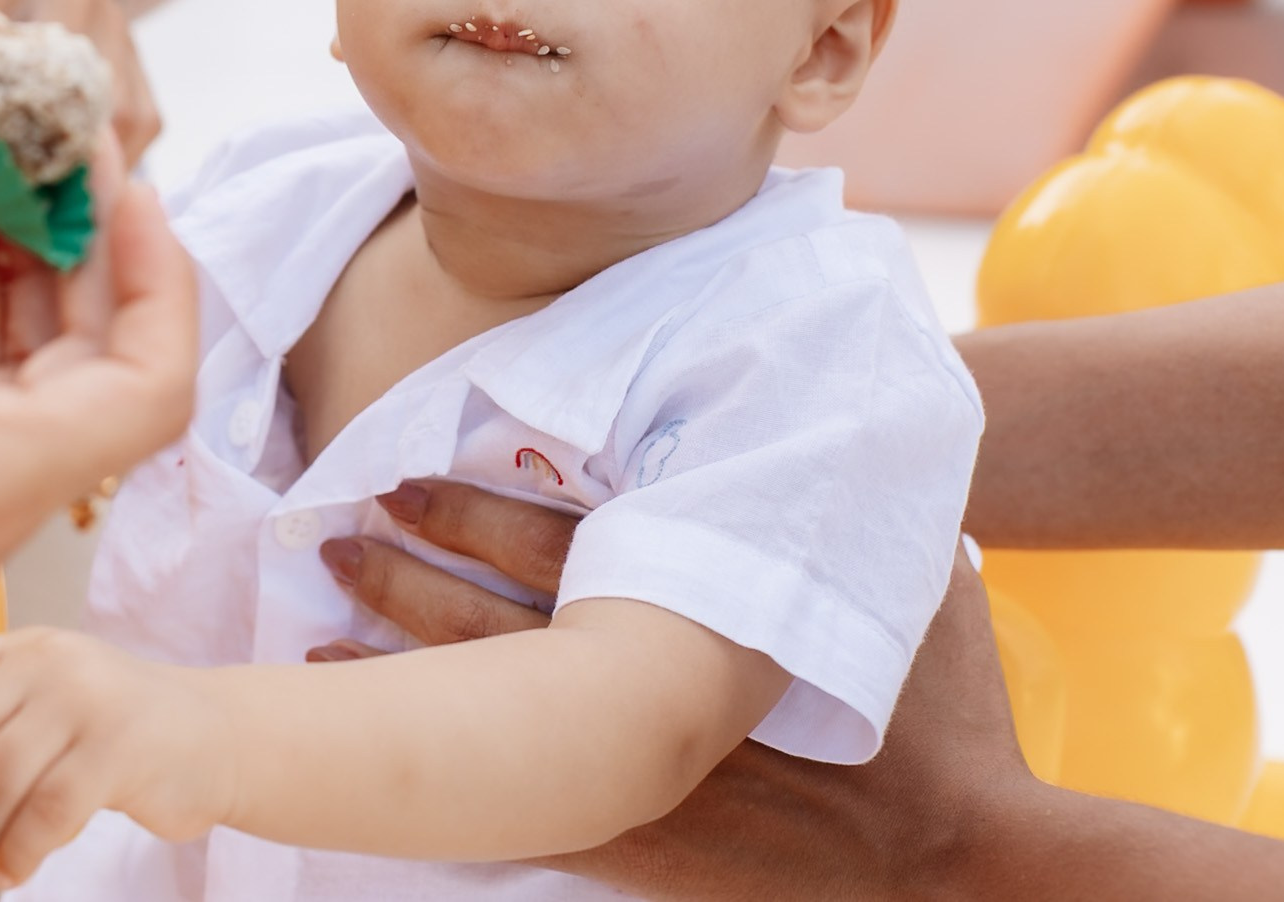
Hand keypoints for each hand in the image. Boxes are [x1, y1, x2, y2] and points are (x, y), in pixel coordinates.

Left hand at [0, 628, 236, 886]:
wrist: (222, 736)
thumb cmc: (128, 729)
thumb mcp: (60, 693)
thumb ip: (2, 709)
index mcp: (27, 647)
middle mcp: (51, 662)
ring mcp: (87, 700)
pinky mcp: (118, 749)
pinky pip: (44, 811)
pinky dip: (19, 851)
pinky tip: (20, 865)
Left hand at [325, 480, 1036, 901]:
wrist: (962, 857)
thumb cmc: (953, 719)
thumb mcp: (922, 587)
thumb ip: (859, 514)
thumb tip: (854, 428)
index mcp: (699, 610)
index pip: (558, 548)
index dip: (470, 511)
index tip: (400, 480)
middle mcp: (649, 683)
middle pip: (496, 618)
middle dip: (409, 575)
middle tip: (331, 538)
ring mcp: (635, 770)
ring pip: (489, 708)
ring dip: (403, 667)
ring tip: (321, 636)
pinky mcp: (638, 847)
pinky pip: (519, 812)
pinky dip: (443, 782)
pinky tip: (381, 763)